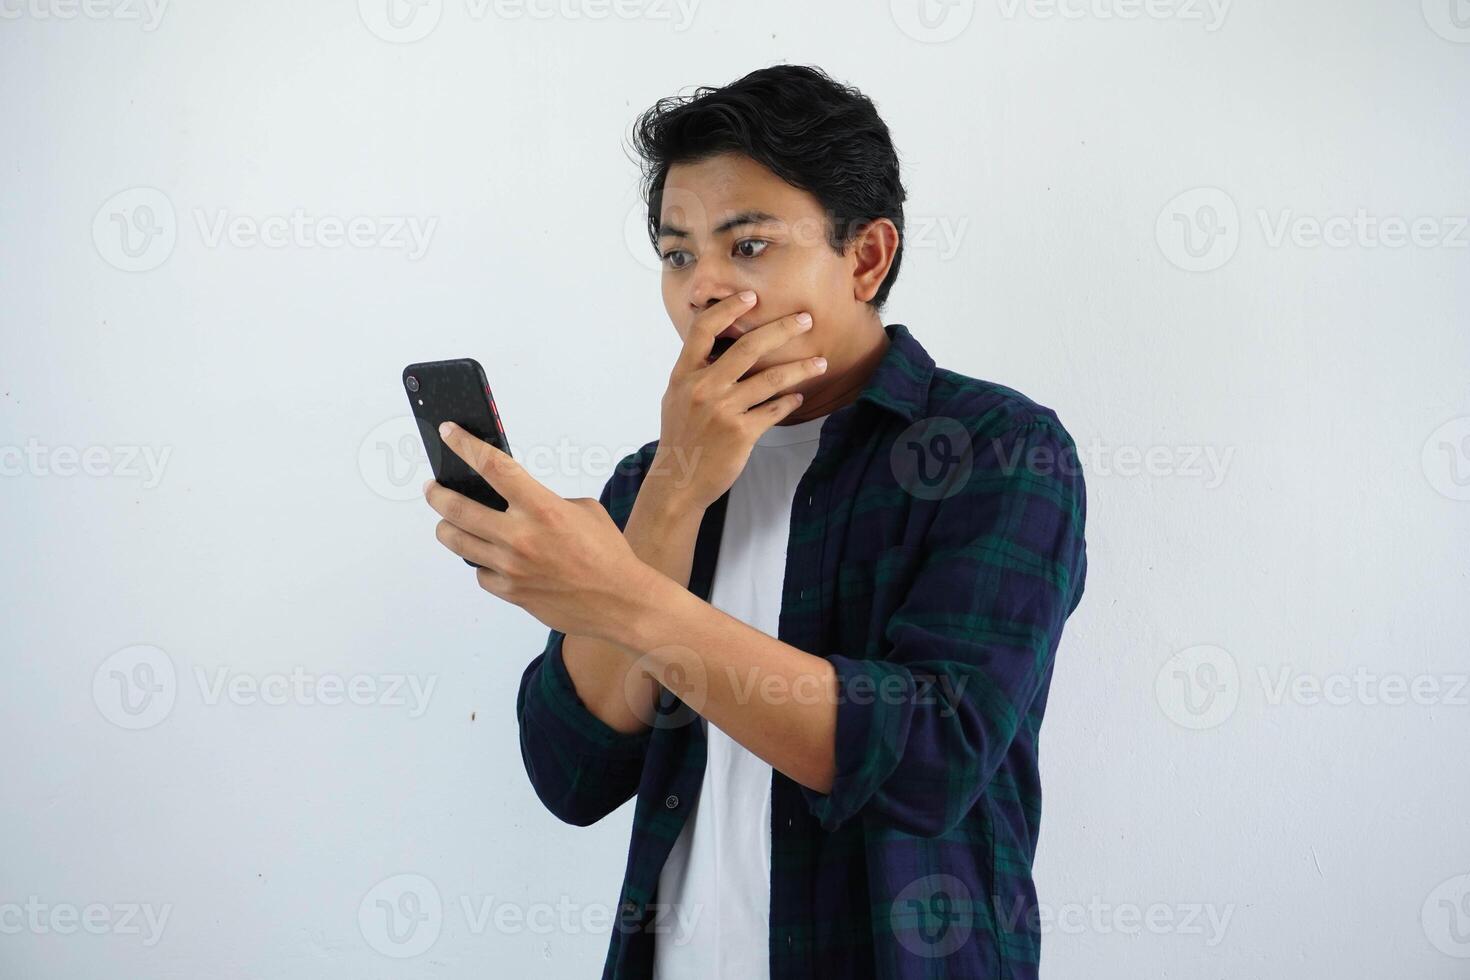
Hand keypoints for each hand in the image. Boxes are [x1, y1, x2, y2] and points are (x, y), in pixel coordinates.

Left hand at [423, 421, 654, 641]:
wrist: (620, 602)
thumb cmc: (607, 554)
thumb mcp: (583, 510)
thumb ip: (544, 501)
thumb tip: (515, 500)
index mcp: (543, 509)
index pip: (493, 467)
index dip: (464, 446)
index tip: (448, 433)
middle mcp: (521, 537)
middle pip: (457, 508)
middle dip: (437, 493)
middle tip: (433, 487)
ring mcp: (511, 567)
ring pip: (456, 541)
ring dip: (447, 527)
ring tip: (448, 520)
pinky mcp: (510, 592)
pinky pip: (479, 572)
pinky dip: (481, 562)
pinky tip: (489, 556)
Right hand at [654, 292, 829, 510]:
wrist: (679, 481)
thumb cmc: (681, 437)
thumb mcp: (676, 396)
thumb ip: (696, 370)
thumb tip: (718, 344)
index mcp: (684, 374)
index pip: (704, 328)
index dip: (729, 308)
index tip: (752, 296)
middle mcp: (703, 387)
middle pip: (749, 347)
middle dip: (782, 329)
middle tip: (805, 319)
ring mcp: (723, 410)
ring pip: (771, 379)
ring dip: (801, 369)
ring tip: (820, 362)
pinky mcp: (741, 433)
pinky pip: (774, 410)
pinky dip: (790, 401)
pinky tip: (799, 396)